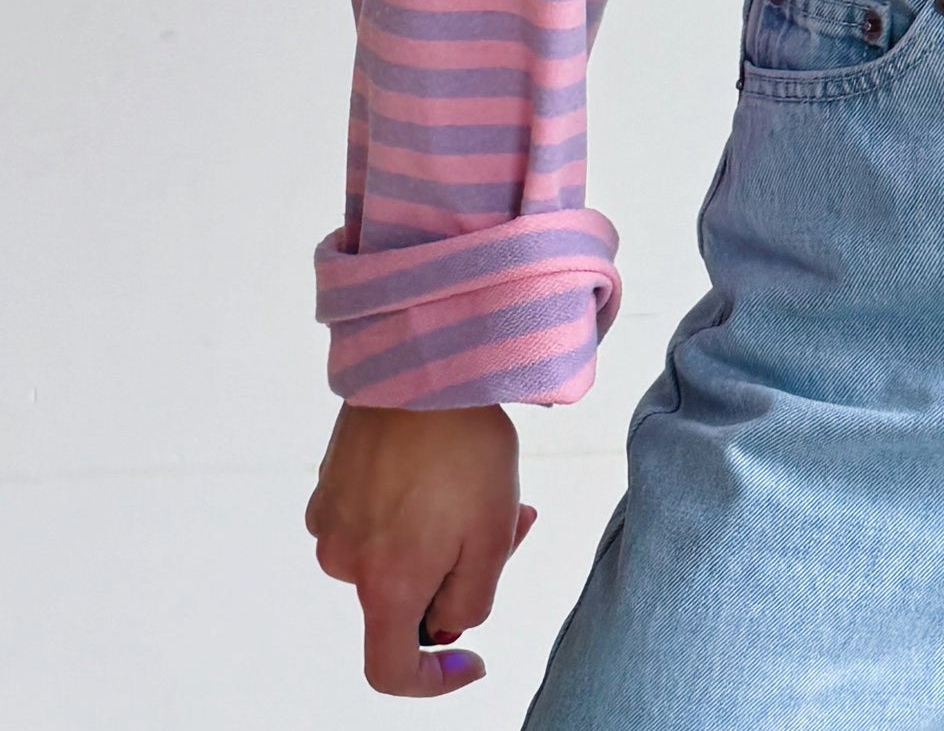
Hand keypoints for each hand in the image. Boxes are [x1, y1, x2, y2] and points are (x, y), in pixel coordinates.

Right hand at [306, 401, 536, 696]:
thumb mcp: (491, 536)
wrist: (421, 361)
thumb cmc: (461, 448)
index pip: (389, 670)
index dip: (432, 680)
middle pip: (403, 599)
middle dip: (458, 573)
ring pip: (392, 552)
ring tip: (486, 480)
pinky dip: (408, 506)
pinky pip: (373, 515)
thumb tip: (446, 622)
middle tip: (514, 520)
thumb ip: (470, 600)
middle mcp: (344, 560)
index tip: (472, 658)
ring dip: (438, 535)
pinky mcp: (330, 478)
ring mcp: (331, 516)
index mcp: (383, 585)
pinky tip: (442, 460)